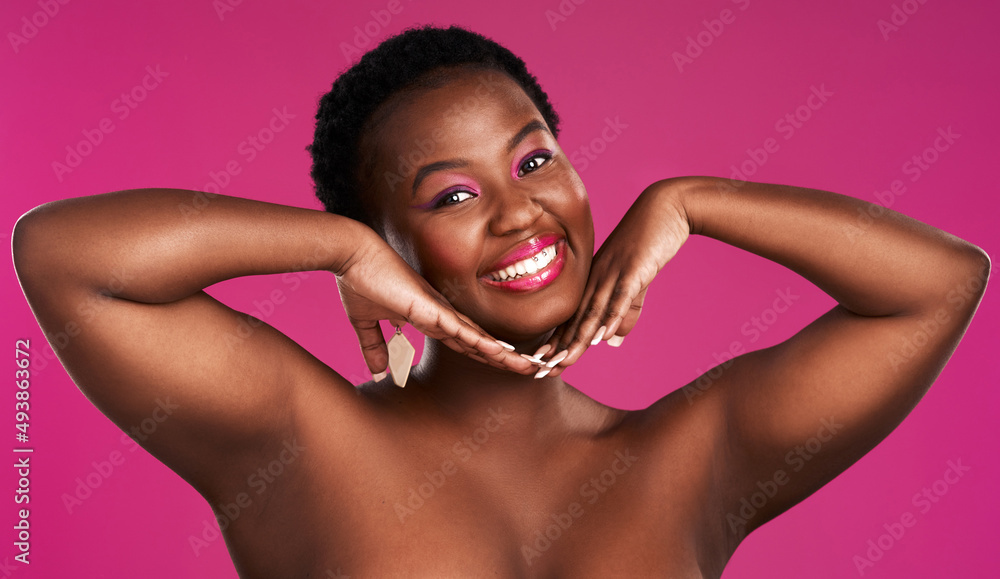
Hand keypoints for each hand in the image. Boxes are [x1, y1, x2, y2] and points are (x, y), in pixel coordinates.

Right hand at [335, 230, 533, 378]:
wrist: (352, 254)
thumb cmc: (358, 281)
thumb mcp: (365, 323)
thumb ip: (375, 345)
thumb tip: (379, 370)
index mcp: (428, 316)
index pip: (464, 341)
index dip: (483, 354)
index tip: (503, 365)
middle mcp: (439, 313)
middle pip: (479, 341)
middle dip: (504, 357)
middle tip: (530, 369)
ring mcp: (437, 311)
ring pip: (478, 338)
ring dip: (502, 355)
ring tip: (529, 367)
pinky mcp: (429, 308)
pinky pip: (461, 330)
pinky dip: (481, 343)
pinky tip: (501, 354)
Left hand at [535, 180, 691, 376]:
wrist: (665, 207)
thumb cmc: (649, 243)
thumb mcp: (635, 283)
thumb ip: (624, 311)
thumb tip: (611, 342)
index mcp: (594, 280)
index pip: (573, 317)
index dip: (558, 342)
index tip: (542, 364)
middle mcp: (598, 277)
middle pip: (576, 318)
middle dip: (560, 347)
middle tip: (542, 370)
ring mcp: (614, 272)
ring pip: (593, 310)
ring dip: (579, 338)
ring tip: (565, 361)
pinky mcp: (634, 269)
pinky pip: (620, 296)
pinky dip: (612, 316)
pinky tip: (603, 335)